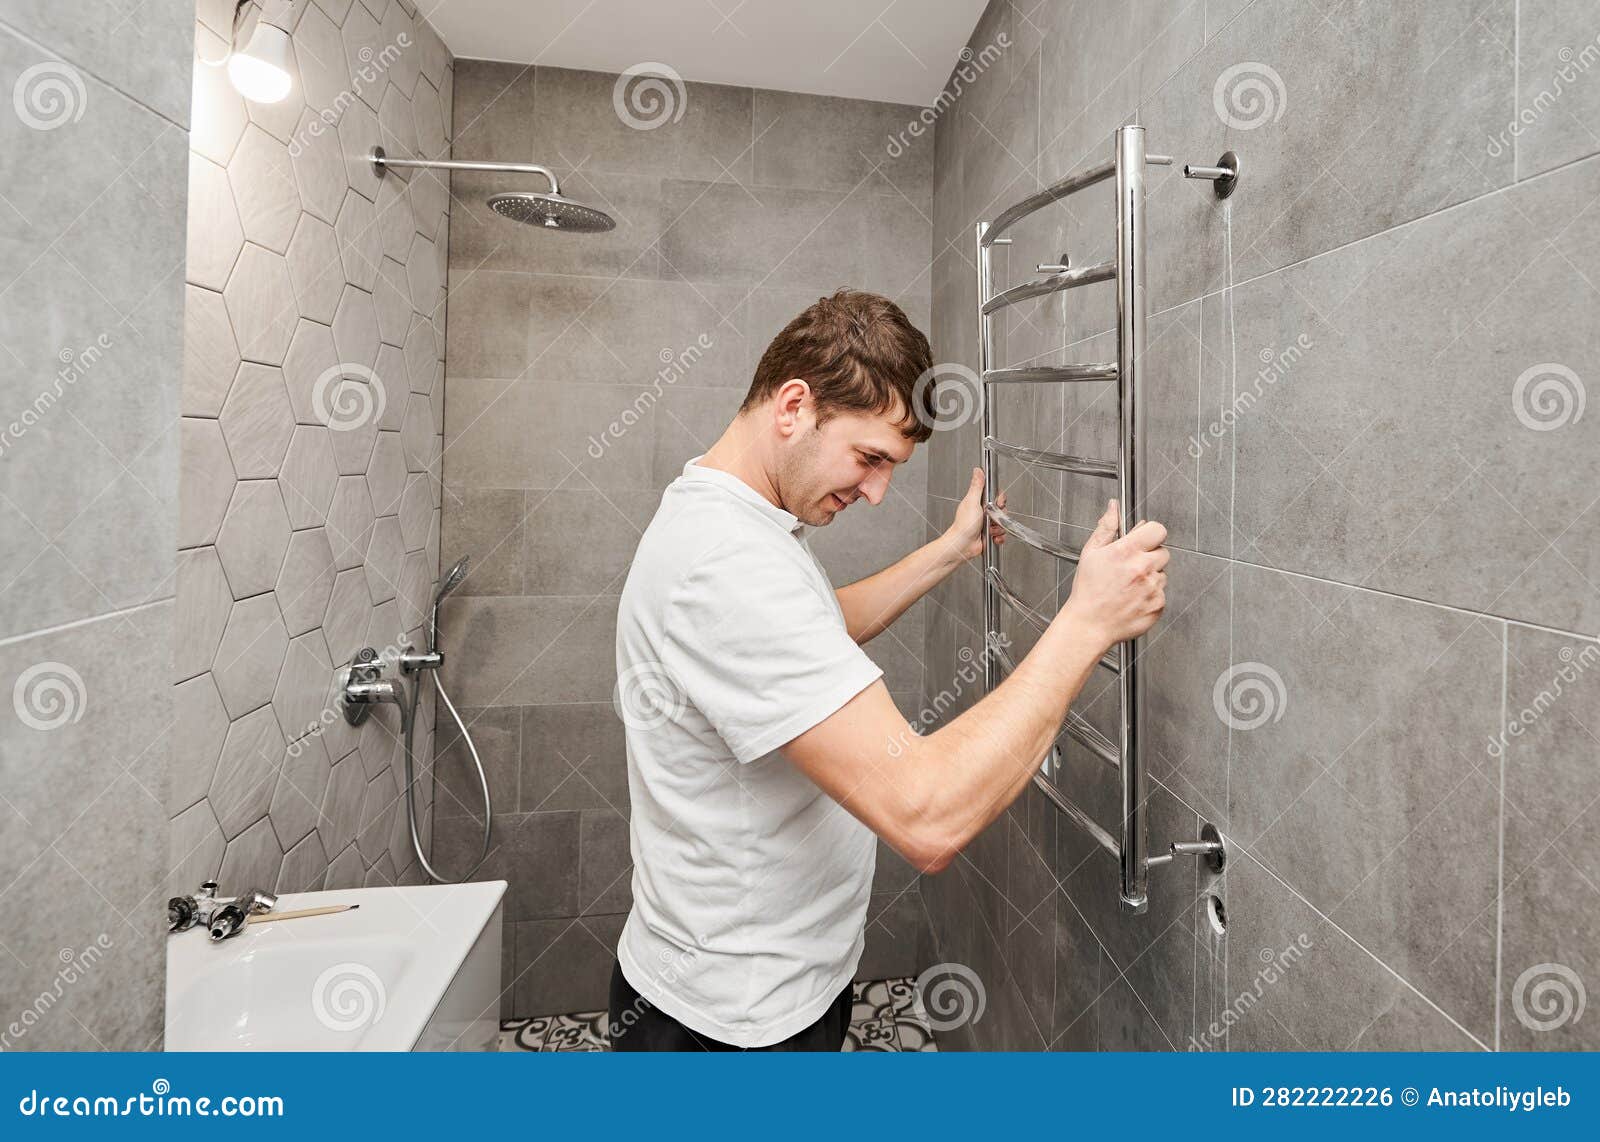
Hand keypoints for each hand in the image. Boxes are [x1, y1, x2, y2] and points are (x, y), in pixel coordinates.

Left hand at [943, 468, 1006, 562]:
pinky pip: (1002, 534)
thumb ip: (977, 486)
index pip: (997, 496)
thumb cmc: (964, 525)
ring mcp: (987, 524)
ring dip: (999, 528)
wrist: (962, 545)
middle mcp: (983, 512)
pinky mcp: (989, 534)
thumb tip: (978, 471)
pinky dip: (999, 537)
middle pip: (1002, 510)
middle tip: (991, 518)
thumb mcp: (972, 502)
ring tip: (989, 529)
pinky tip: (992, 537)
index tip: (998, 503)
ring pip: (1003, 523)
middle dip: (1000, 516)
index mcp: (979, 502)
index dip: (1000, 500)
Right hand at [1062, 500, 1167, 649]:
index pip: (1158, 530)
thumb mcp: (1091, 553)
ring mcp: (1152, 588)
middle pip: (1163, 552)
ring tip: (1129, 586)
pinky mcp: (1158, 605)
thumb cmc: (1088, 591)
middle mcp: (1143, 569)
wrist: (1090, 625)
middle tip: (1131, 567)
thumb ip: (1106, 527)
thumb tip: (1113, 508)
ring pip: (1162, 574)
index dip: (1151, 534)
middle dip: (1150, 556)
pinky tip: (1133, 598)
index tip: (1145, 540)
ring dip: (1151, 577)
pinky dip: (1151, 595)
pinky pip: (1161, 593)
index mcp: (1126, 552)